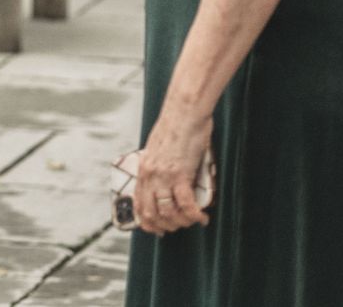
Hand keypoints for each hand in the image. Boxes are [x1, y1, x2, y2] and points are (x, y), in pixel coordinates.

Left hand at [134, 107, 213, 234]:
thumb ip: (159, 166)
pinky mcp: (180, 174)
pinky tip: (202, 217)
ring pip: (168, 213)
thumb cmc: (175, 128)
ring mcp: (163, 176)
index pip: (139, 204)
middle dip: (166, 226)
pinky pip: (186, 205)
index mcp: (143, 169)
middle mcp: (149, 175)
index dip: (148, 222)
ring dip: (182, 222)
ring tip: (193, 221)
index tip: (159, 229)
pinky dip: (195, 216)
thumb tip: (165, 179)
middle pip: (151, 214)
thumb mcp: (158, 149)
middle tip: (180, 226)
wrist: (183, 112)